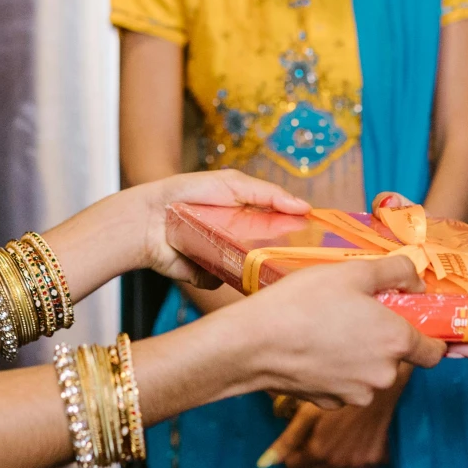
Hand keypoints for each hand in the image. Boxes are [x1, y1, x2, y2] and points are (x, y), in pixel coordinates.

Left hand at [128, 170, 310, 284]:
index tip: (321, 239)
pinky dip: (223, 275)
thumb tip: (304, 207)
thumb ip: (268, 194)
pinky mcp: (209, 278)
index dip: (301, 233)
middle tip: (298, 258)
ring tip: (253, 259)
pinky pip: (227, 284)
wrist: (147, 219)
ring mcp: (226, 261)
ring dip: (254, 269)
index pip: (282, 227)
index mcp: (248, 217)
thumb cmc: (186, 194)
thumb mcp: (232, 184)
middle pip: (272, 254)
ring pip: (253, 273)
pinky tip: (214, 263)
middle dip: (283, 257)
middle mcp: (240, 240)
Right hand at [212, 253, 445, 407]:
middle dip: (382, 339)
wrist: (253, 343)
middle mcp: (383, 375)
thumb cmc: (303, 303)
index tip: (411, 322)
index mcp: (396, 341)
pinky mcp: (329, 403)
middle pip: (397, 359)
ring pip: (369, 374)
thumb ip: (396, 272)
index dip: (428, 336)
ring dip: (358, 356)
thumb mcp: (353, 271)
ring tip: (328, 329)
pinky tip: (313, 348)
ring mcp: (355, 394)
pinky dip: (335, 369)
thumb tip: (416, 283)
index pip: (434, 352)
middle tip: (355, 314)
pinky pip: (343, 384)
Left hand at [262, 382, 404, 467]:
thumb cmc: (339, 396)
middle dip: (307, 461)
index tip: (298, 440)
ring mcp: (358, 465)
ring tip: (329, 445)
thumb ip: (286, 441)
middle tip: (313, 440)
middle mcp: (338, 464)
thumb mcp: (308, 413)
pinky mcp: (375, 462)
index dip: (292, 453)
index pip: (293, 467)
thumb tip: (264, 464)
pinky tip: (346, 452)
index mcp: (318, 452)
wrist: (378, 388)